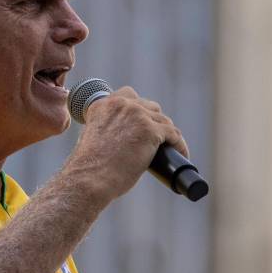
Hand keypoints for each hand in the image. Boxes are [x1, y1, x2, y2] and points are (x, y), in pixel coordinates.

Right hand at [64, 86, 187, 202]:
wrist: (91, 177)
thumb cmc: (90, 166)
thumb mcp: (92, 137)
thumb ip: (105, 129)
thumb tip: (123, 137)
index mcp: (103, 104)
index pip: (128, 95)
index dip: (139, 109)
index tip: (142, 122)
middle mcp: (121, 104)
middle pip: (149, 106)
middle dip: (155, 120)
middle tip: (157, 137)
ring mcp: (137, 115)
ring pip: (163, 120)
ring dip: (169, 133)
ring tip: (172, 147)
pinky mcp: (151, 130)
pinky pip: (174, 134)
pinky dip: (179, 144)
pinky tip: (181, 153)